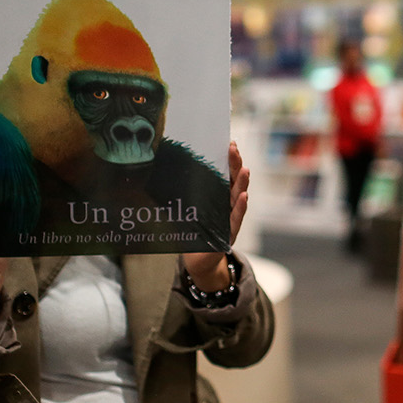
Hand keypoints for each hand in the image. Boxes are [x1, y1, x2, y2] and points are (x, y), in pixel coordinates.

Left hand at [181, 141, 248, 290]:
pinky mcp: (229, 233)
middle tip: (233, 149)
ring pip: (238, 198)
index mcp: (219, 196)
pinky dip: (240, 208)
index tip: (229, 143)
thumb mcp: (186, 209)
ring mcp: (231, 218)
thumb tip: (158, 174)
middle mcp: (228, 204)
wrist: (197, 259)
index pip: (226, 174)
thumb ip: (180, 194)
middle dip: (235, 165)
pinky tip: (243, 196)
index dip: (228, 159)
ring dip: (242, 184)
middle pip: (234, 181)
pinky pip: (236, 219)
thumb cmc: (193, 232)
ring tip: (244, 170)